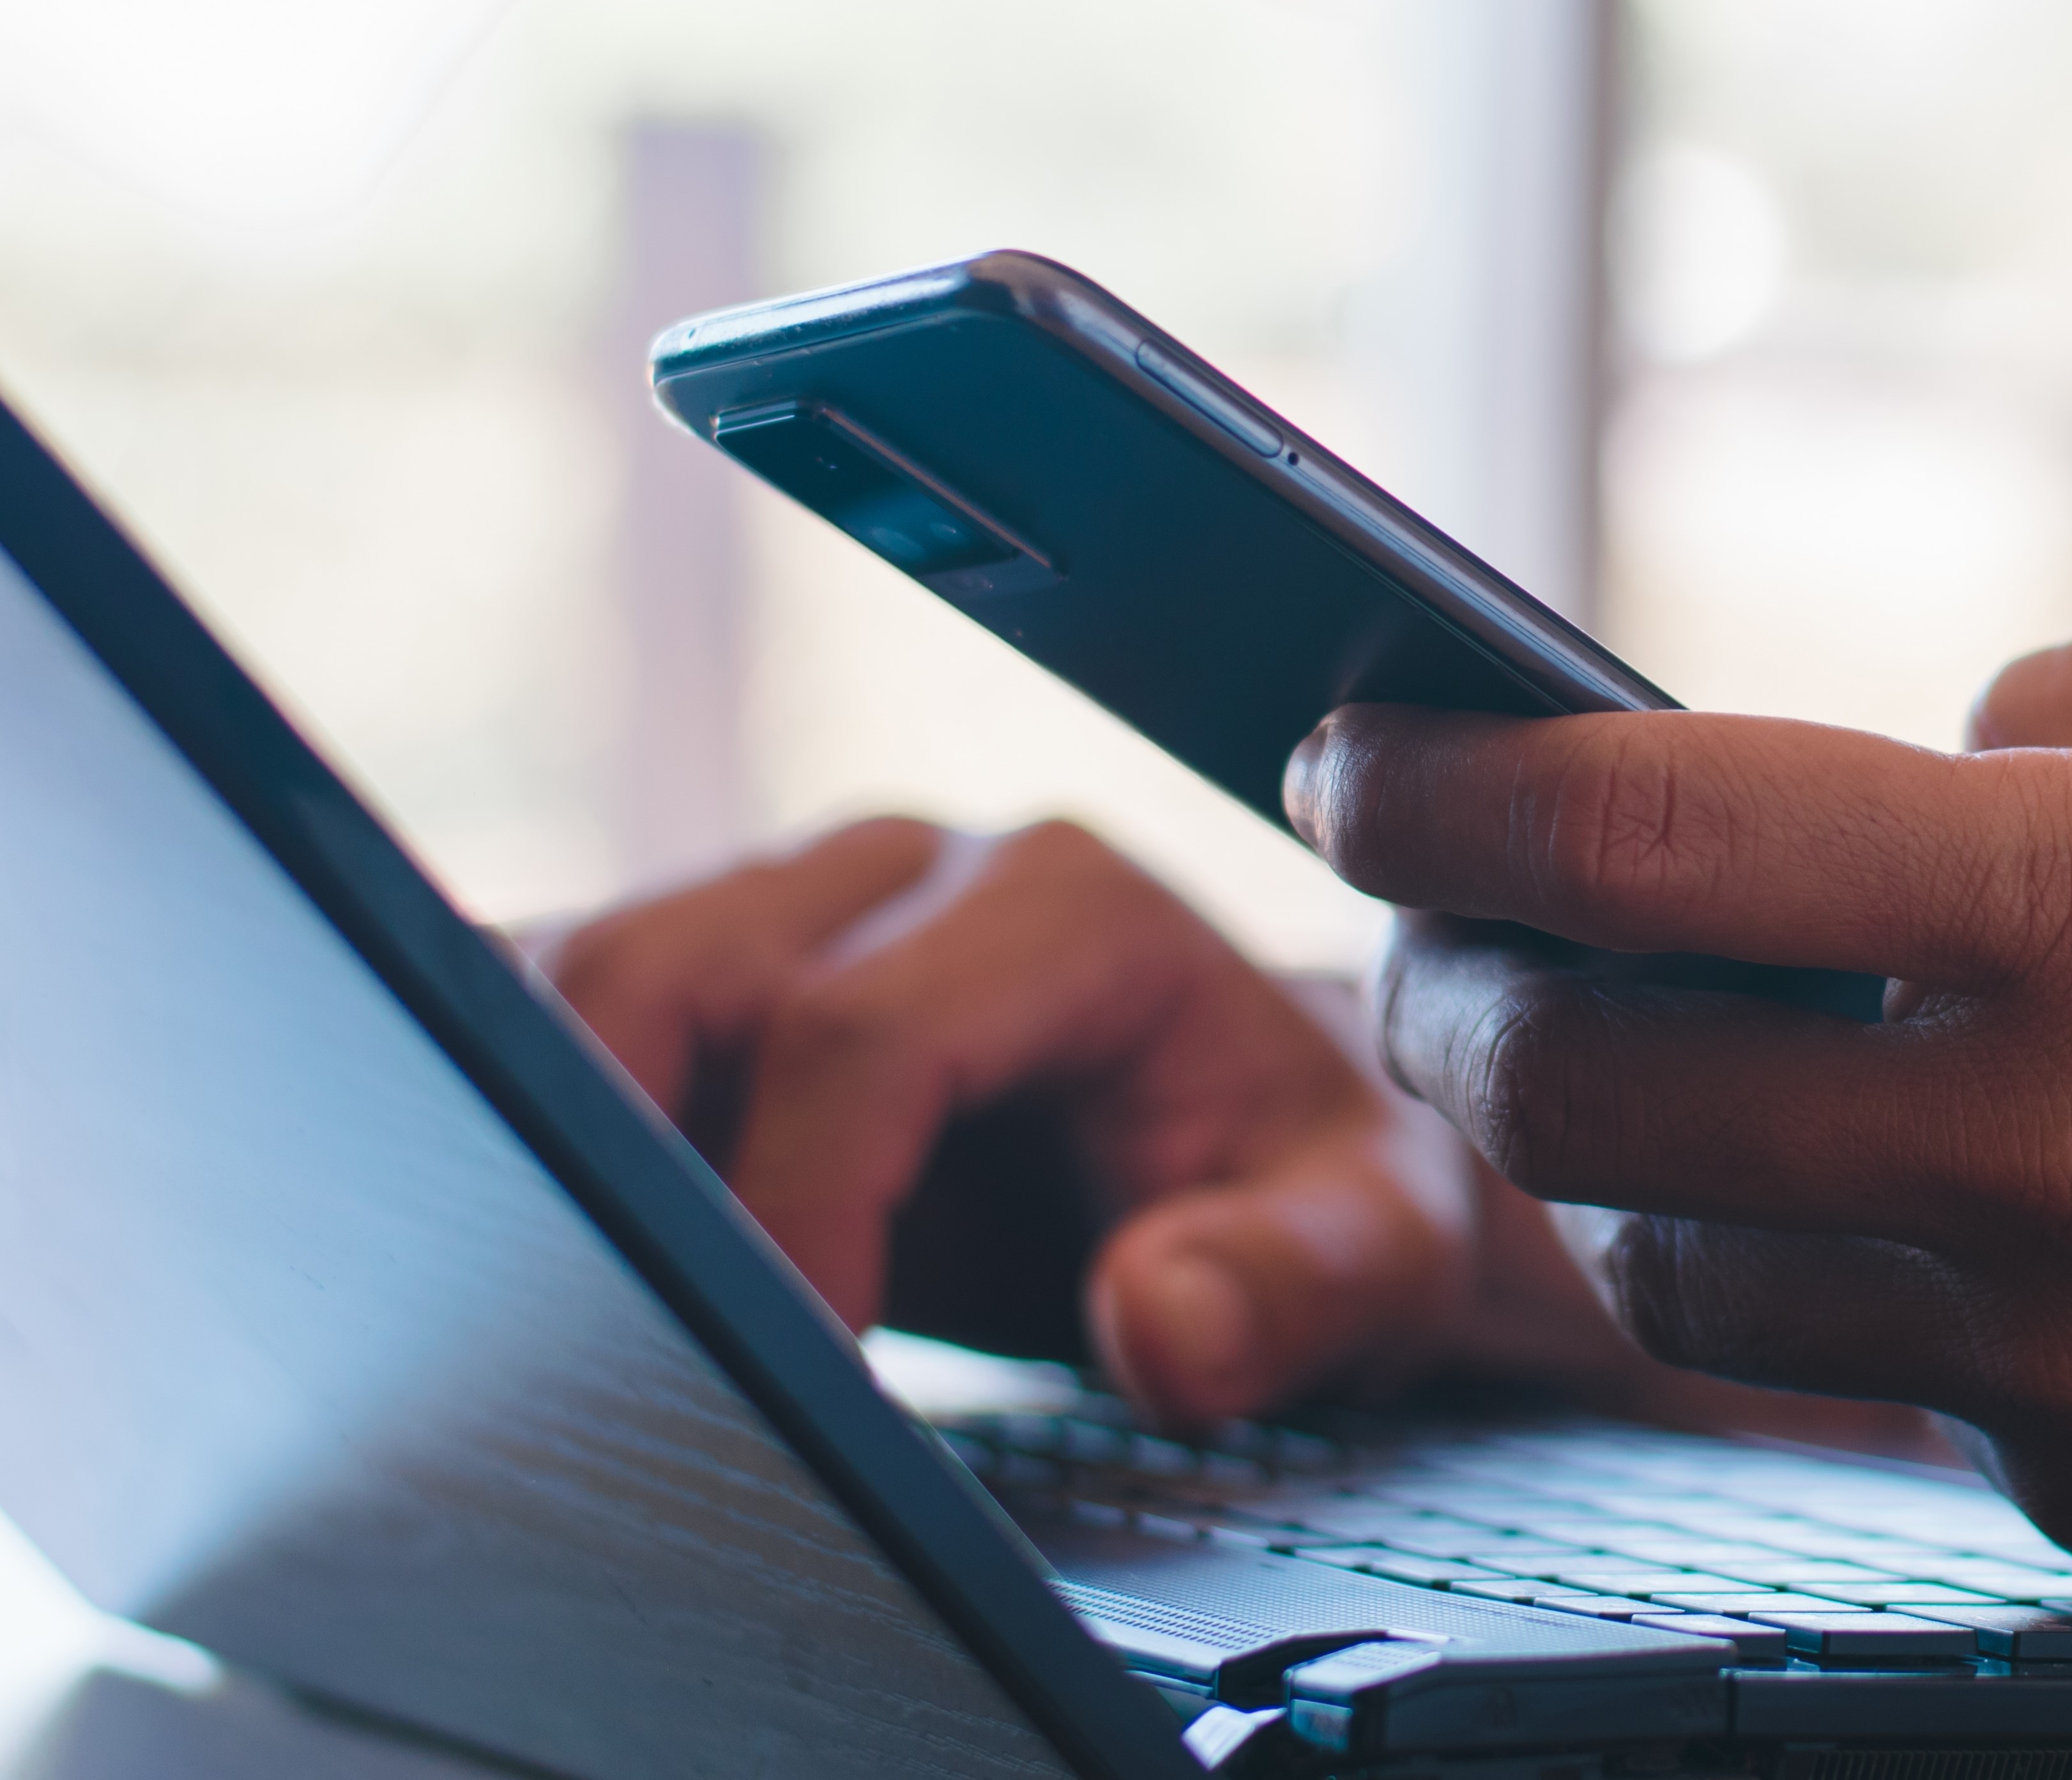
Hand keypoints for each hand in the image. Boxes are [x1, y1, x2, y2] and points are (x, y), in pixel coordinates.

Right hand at [533, 819, 1592, 1426]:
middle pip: (667, 978)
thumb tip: (1161, 1323)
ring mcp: (792, 907)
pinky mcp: (710, 972)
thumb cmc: (1317, 1189)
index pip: (856, 1037)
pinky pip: (552, 1007)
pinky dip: (517, 1114)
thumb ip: (1295, 1285)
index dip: (795, 1213)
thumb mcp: (1378, 1250)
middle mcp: (909, 875)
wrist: (1280, 1145)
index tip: (799, 1372)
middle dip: (626, 1172)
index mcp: (1068, 909)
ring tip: (575, 1308)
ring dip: (549, 1137)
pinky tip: (532, 1239)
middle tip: (636, 1356)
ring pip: (573, 978)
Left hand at [1288, 586, 2071, 1667]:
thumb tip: (1911, 766)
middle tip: (1452, 924)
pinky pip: (1886, 1382)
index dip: (1441, 785)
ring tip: (1698, 1065)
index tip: (1346, 741)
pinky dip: (1859, 1277)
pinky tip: (1967, 1197)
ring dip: (1631, 1161)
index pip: (1653, 845)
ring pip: (1683, 1276)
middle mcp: (2065, 1162)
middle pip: (1584, 1096)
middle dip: (1456, 992)